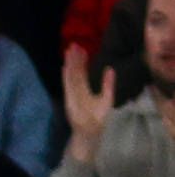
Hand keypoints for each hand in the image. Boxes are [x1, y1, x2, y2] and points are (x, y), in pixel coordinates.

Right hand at [62, 45, 116, 161]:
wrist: (92, 132)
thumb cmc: (98, 118)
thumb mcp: (107, 97)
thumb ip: (108, 84)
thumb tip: (109, 69)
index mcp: (84, 90)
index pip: (82, 73)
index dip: (82, 61)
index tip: (82, 49)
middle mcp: (76, 91)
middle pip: (75, 72)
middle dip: (74, 59)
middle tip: (73, 44)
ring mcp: (72, 95)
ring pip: (70, 76)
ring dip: (69, 64)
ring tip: (69, 51)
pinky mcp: (69, 99)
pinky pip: (67, 86)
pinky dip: (66, 77)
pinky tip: (65, 67)